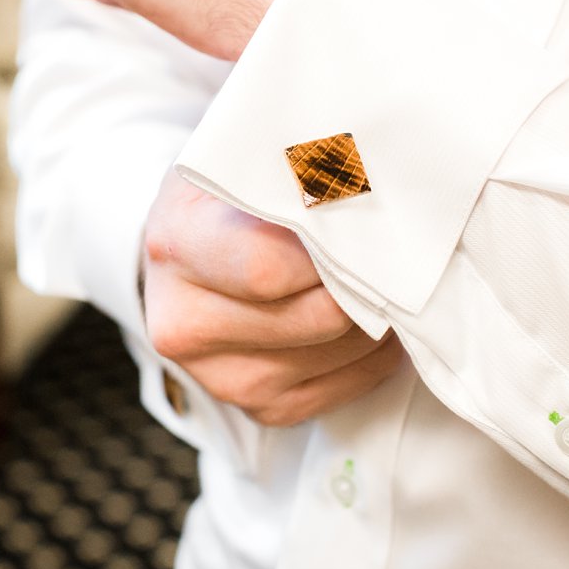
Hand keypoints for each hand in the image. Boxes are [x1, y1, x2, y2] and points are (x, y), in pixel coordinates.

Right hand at [140, 171, 403, 426]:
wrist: (186, 251)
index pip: (269, 268)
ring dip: (376, 320)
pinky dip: (372, 356)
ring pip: (339, 355)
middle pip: (317, 317)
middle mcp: (185, 323)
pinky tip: (367, 320)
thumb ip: (293, 169)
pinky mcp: (259, 409)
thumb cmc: (227, 197)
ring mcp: (219, 377)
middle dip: (365, 283)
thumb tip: (367, 182)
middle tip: (391, 251)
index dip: (331, 248)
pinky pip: (343, 391)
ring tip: (376, 280)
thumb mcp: (242, 159)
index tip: (362, 221)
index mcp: (177, 247)